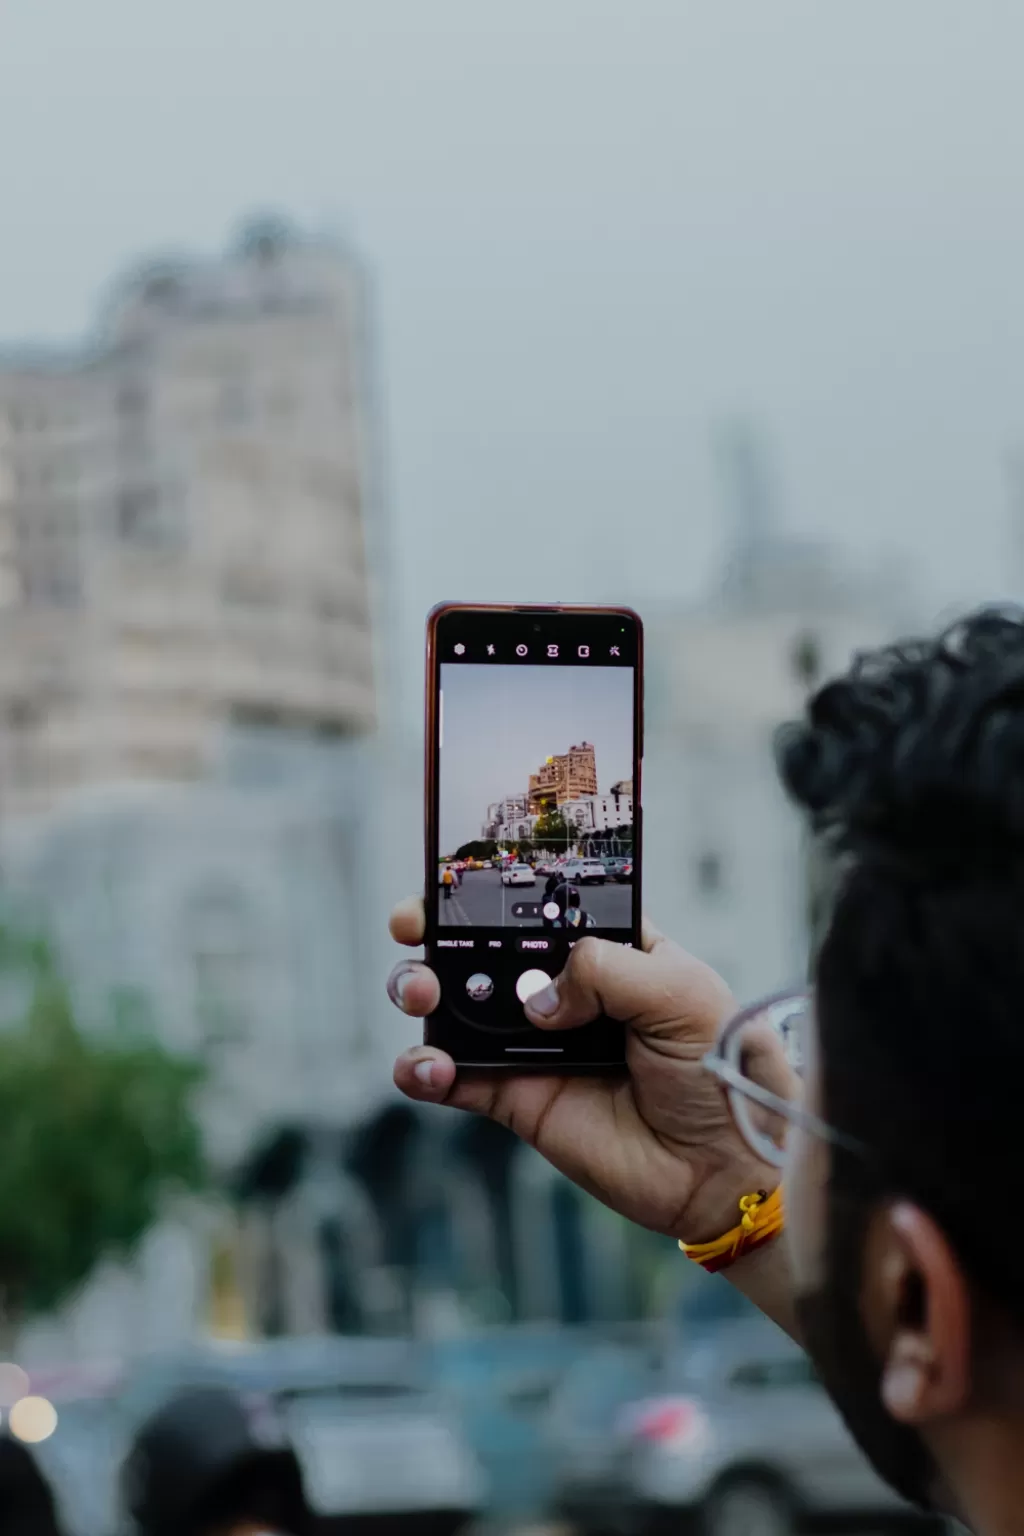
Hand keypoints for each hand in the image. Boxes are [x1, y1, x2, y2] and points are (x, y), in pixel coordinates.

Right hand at [388, 900, 778, 1243]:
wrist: (724, 1167)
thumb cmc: (720, 1067)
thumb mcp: (681, 991)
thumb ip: (605, 969)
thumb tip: (538, 998)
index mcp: (607, 946)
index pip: (539, 904)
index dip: (493, 888)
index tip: (451, 879)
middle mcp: (562, 989)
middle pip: (481, 947)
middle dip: (436, 930)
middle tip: (413, 928)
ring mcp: (533, 1044)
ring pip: (456, 1007)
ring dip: (420, 990)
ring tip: (421, 996)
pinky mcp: (516, 1098)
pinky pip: (453, 1079)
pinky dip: (424, 1069)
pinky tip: (428, 1067)